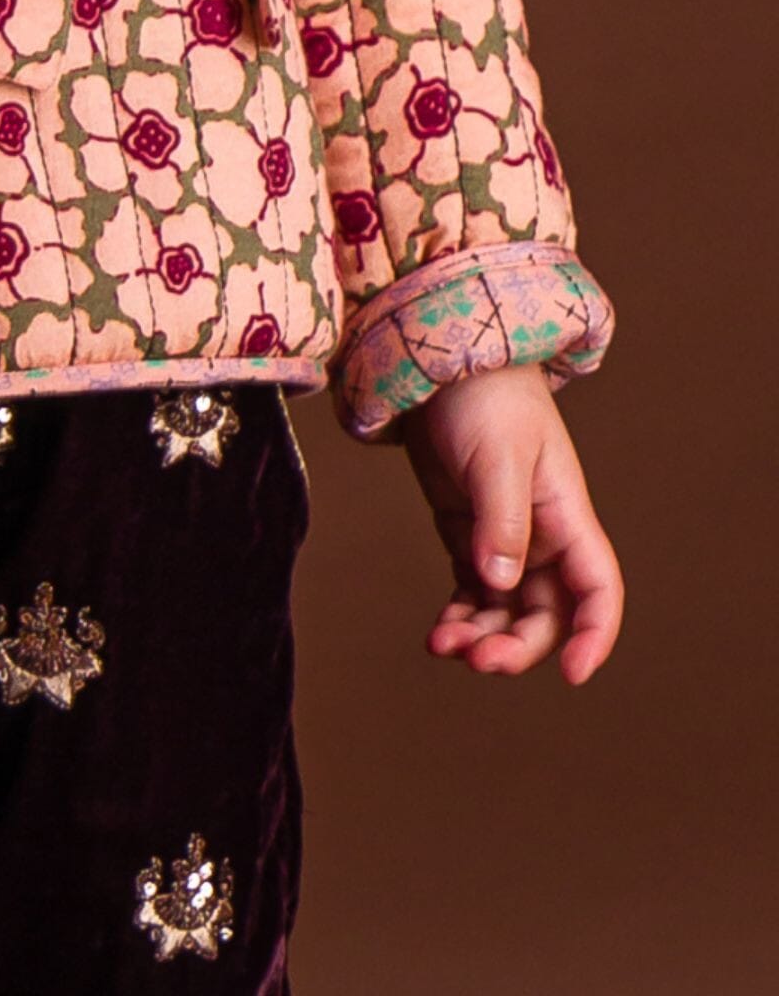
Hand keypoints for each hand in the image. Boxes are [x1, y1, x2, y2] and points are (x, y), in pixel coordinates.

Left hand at [398, 362, 622, 684]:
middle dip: (518, 645)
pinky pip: (472, 593)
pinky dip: (459, 617)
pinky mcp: (467, 534)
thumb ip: (502, 521)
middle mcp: (543, 536)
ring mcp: (504, 538)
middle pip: (546, 614)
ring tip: (444, 645)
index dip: (594, 635)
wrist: (444, 361)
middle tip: (479, 659)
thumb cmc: (485, 397)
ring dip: (482, 637)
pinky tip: (438, 635)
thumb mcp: (498, 456)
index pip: (598, 589)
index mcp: (567, 516)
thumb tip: (501, 583)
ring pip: (506, 611)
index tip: (572, 674)